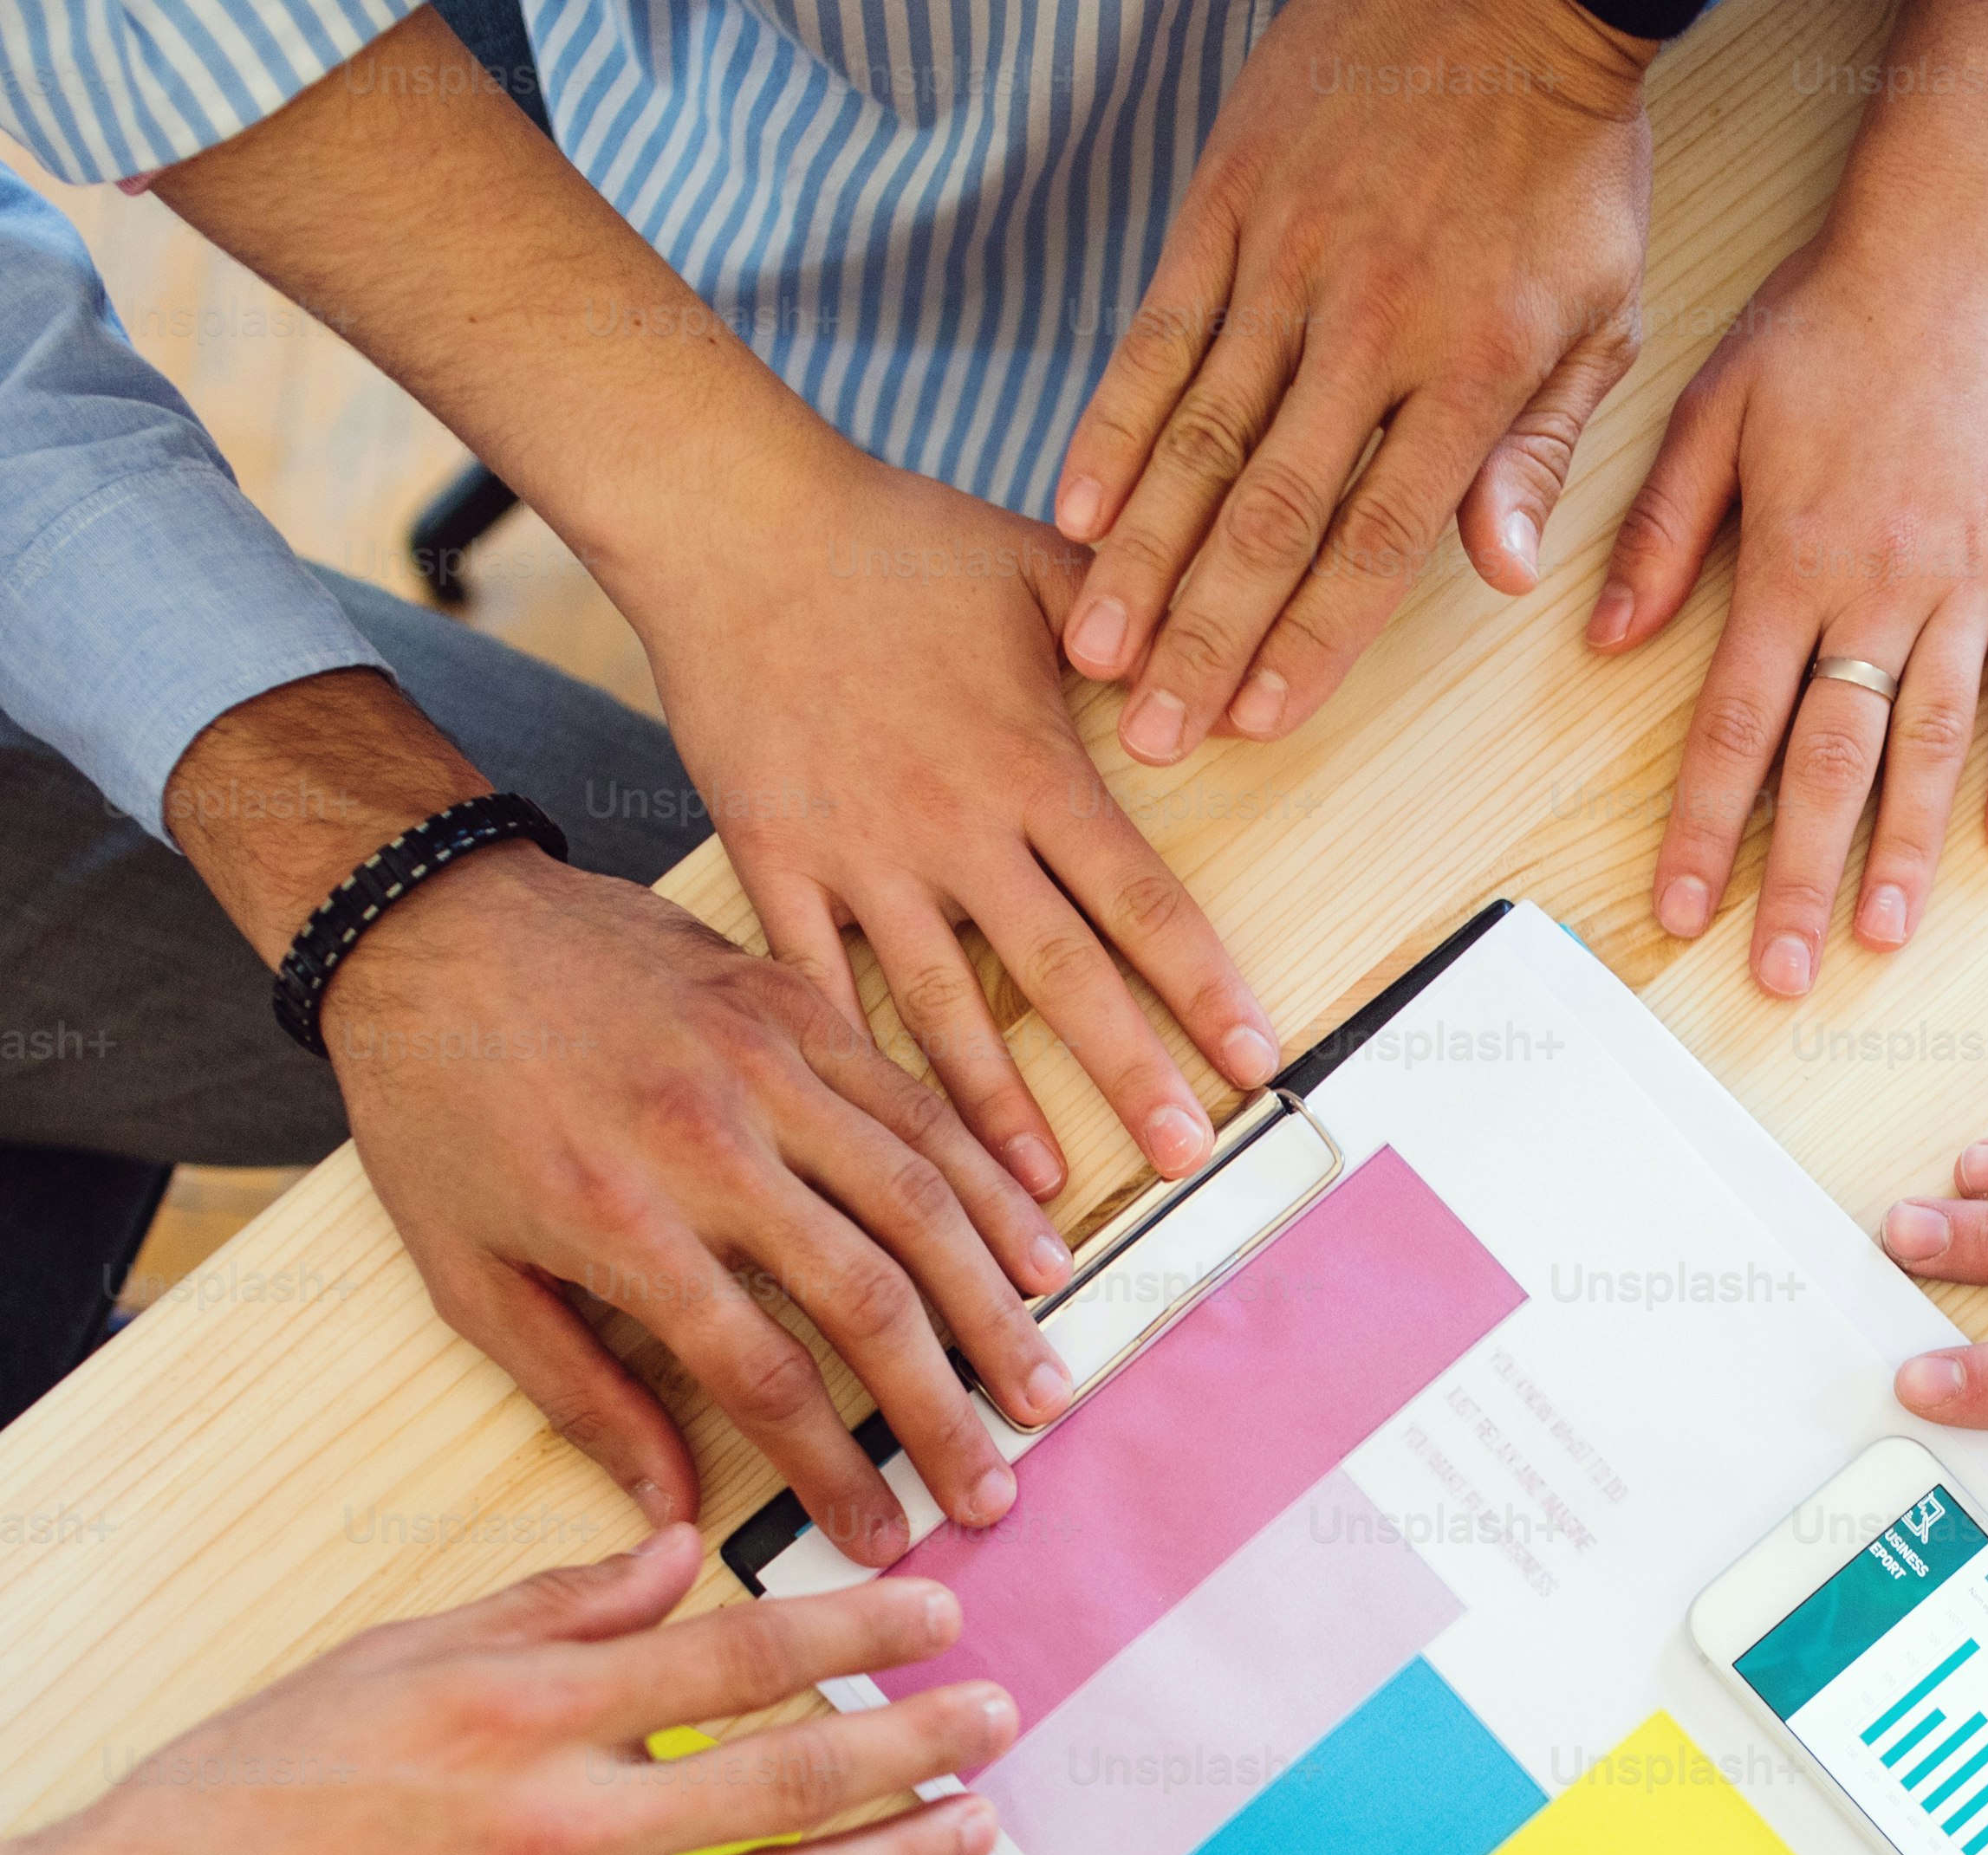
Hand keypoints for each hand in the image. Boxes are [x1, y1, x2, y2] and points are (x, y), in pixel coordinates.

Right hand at [0, 1528, 1003, 1854]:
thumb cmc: (232, 1802)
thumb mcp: (380, 1661)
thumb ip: (543, 1610)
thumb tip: (673, 1550)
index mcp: (514, 1714)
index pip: (731, 1656)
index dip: (852, 1626)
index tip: (940, 1605)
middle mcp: (556, 1828)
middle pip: (786, 1776)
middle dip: (914, 1743)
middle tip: (1003, 1715)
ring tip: (978, 1826)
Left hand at [337, 842, 1080, 1564]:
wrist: (432, 924)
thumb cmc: (438, 1107)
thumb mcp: (467, 1275)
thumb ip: (581, 1397)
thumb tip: (676, 1508)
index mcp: (620, 1218)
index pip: (762, 1372)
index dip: (834, 1468)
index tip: (879, 1534)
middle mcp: (709, 1138)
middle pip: (867, 1295)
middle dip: (944, 1408)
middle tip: (994, 1486)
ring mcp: (765, 1060)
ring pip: (919, 1195)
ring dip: (994, 1303)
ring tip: (1041, 1386)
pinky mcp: (799, 1001)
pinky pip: (918, 1099)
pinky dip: (989, 1178)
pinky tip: (1036, 1243)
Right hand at [630, 445, 1287, 1199]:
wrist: (731, 523)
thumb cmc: (893, 538)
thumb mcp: (1041, 567)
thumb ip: (1138, 632)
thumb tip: (1222, 683)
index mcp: (1032, 766)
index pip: (1142, 900)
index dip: (1203, 988)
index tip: (1256, 1061)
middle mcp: (954, 826)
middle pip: (1061, 974)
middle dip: (1128, 1072)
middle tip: (1183, 1158)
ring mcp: (859, 853)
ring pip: (941, 1005)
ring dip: (994, 1108)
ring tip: (1036, 1198)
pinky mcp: (774, 860)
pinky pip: (814, 981)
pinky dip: (849, 1062)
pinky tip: (878, 1139)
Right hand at [1049, 0, 1651, 765]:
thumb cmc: (1563, 163)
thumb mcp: (1602, 310)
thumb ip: (1545, 449)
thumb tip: (1508, 578)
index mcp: (1472, 369)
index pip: (1379, 536)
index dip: (1315, 638)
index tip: (1262, 721)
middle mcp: (1369, 329)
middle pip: (1273, 513)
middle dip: (1207, 635)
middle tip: (1153, 732)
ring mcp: (1284, 268)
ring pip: (1198, 438)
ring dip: (1142, 558)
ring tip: (1097, 652)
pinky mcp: (1224, 211)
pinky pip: (1156, 335)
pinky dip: (1111, 428)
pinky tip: (1073, 513)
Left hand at [1594, 192, 1987, 991]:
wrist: (1971, 233)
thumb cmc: (1838, 311)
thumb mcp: (1714, 404)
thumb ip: (1660, 531)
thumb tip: (1606, 639)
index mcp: (1789, 557)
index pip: (1734, 724)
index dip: (1705, 828)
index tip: (1685, 910)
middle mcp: (1881, 585)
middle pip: (1831, 760)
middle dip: (1798, 876)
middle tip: (1779, 972)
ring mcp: (1975, 576)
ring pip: (1935, 739)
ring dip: (1907, 850)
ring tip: (1882, 939)